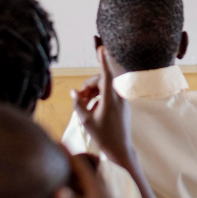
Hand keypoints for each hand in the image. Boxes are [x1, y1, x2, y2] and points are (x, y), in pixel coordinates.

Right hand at [55, 149, 135, 197]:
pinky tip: (68, 193)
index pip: (79, 163)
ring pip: (81, 180)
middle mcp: (96, 185)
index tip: (57, 140)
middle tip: (55, 151)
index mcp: (94, 182)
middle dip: (68, 160)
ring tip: (58, 169)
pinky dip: (73, 188)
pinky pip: (82, 192)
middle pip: (80, 168)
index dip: (67, 152)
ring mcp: (97, 195)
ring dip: (71, 174)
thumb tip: (56, 193)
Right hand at [72, 47, 133, 164]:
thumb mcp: (86, 120)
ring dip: (93, 92)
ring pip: (104, 87)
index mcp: (110, 98)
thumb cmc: (102, 136)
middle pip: (101, 81)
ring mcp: (122, 100)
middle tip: (79, 99)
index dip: (102, 60)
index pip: (106, 74)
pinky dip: (99, 97)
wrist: (120, 149)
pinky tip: (92, 108)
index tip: (101, 47)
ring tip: (84, 105)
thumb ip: (78, 104)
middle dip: (88, 86)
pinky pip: (109, 94)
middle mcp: (118, 96)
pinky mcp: (122, 105)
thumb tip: (74, 92)